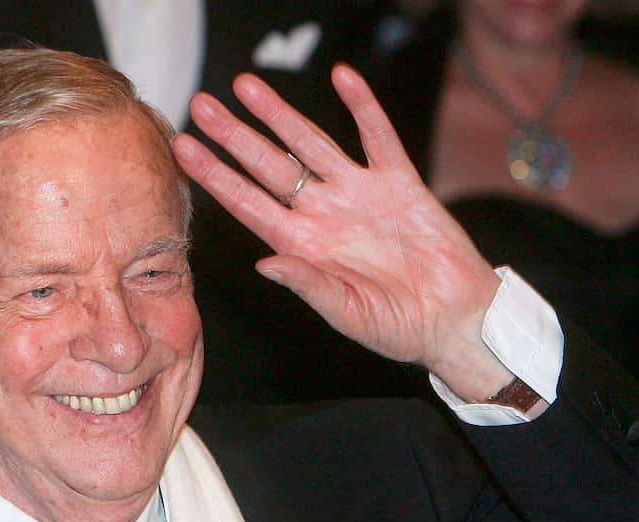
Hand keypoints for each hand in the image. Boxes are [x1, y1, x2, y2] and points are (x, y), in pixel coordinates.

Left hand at [172, 65, 512, 401]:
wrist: (454, 319)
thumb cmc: (400, 327)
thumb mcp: (349, 313)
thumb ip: (310, 285)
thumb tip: (266, 264)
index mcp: (303, 247)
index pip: (248, 204)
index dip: (215, 176)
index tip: (184, 149)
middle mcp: (324, 215)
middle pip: (269, 166)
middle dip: (235, 136)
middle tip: (202, 105)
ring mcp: (359, 195)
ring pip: (312, 143)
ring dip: (281, 114)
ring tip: (246, 86)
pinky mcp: (400, 183)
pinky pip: (378, 137)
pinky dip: (363, 107)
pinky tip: (344, 77)